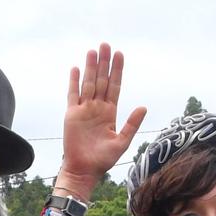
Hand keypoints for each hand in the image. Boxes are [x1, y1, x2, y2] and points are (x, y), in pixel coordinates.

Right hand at [57, 44, 144, 198]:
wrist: (84, 170)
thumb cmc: (103, 160)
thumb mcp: (122, 142)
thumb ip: (132, 124)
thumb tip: (143, 107)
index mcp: (110, 112)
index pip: (114, 86)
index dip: (117, 70)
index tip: (119, 54)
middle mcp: (97, 108)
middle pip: (101, 80)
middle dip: (104, 63)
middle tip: (106, 45)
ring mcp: (84, 110)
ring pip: (88, 83)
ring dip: (91, 67)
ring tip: (93, 50)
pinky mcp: (71, 115)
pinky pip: (73, 94)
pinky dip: (74, 81)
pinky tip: (77, 68)